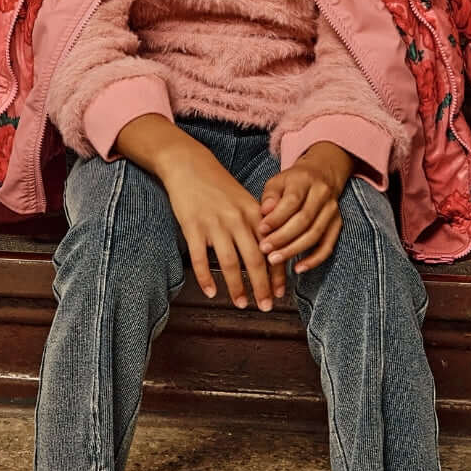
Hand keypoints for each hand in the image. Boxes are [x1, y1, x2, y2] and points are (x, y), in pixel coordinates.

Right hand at [157, 137, 284, 310]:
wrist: (189, 164)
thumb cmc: (218, 185)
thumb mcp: (244, 201)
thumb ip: (257, 225)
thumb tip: (270, 253)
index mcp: (254, 214)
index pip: (271, 249)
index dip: (278, 274)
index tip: (281, 293)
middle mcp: (237, 220)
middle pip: (254, 260)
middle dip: (262, 287)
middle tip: (266, 306)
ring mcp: (214, 225)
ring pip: (230, 263)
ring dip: (236, 288)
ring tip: (241, 304)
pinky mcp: (193, 227)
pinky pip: (201, 259)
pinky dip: (206, 278)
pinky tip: (211, 292)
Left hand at [258, 142, 351, 273]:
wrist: (322, 175)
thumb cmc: (293, 182)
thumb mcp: (278, 182)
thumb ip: (270, 197)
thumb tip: (264, 212)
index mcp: (305, 180)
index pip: (292, 201)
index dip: (277, 218)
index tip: (261, 230)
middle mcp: (322, 194)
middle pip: (304, 220)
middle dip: (282, 238)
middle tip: (264, 249)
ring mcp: (332, 211)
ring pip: (315, 234)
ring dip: (294, 250)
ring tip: (274, 260)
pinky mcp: (337, 224)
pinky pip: (328, 246)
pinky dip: (314, 259)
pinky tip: (298, 268)